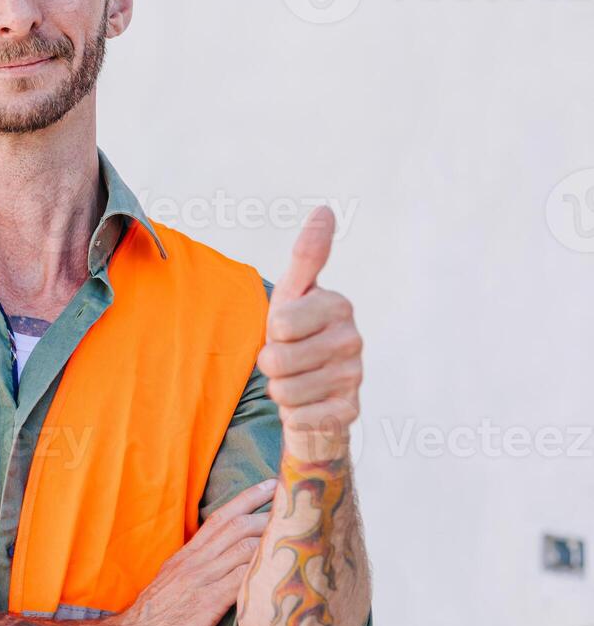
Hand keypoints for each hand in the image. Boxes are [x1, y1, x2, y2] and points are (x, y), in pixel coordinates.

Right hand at [104, 477, 276, 625]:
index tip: (268, 486)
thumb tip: (225, 600)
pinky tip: (282, 566)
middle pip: (235, 526)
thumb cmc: (151, 624)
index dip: (245, 499)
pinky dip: (262, 570)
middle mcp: (193, 562)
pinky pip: (241, 578)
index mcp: (185, 558)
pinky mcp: (207, 602)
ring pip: (242, 547)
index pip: (218, 519)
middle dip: (266, 512)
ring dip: (270, 537)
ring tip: (297, 530)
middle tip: (292, 502)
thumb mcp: (173, 594)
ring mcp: (200, 580)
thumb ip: (200, 588)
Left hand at [258, 206, 362, 460]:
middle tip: (284, 358)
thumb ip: (308, 254)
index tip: (284, 328)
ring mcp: (355, 377)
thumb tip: (325, 209)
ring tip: (295, 379)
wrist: (311, 387)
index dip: (271, 330)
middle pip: (277, 359)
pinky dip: (293, 413)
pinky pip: (299, 416)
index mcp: (338, 305)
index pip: (279, 323)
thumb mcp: (294, 292)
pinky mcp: (349, 412)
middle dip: (270, 363)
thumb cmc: (295, 333)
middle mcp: (354, 340)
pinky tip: (307, 403)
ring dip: (279, 389)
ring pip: (284, 391)